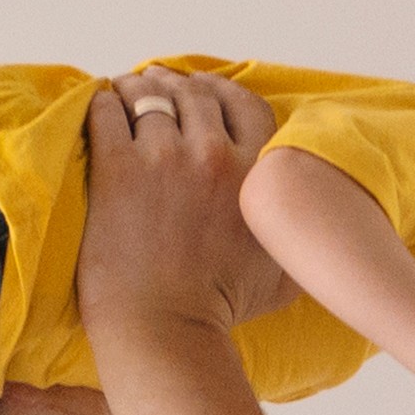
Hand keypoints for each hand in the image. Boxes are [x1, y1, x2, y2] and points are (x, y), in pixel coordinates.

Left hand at [76, 67, 275, 345]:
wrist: (167, 330)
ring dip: (135, 86)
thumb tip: (314, 218)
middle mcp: (215, 154)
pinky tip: (100, 106)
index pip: (243, 103)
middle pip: (194, 93)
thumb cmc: (224, 309)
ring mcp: (164, 159)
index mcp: (257, 170)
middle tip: (156, 83)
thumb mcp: (285, 270)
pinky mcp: (117, 170)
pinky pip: (107, 113)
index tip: (203, 88)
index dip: (220, 89)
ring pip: (148, 95)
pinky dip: (103, 103)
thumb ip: (298, 232)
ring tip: (124, 90)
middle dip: (175, 83)